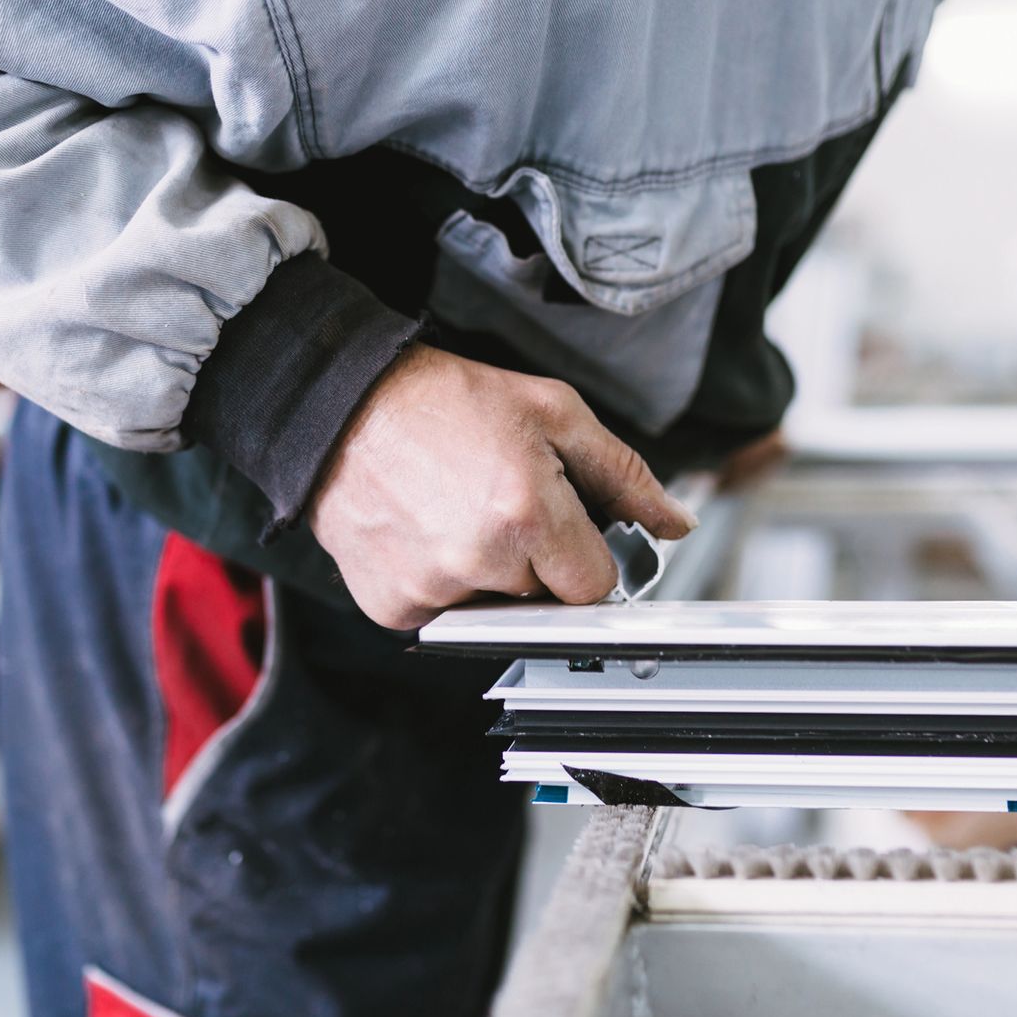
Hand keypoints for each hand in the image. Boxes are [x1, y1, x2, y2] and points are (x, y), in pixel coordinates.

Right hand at [308, 344, 697, 629]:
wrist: (343, 404)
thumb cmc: (444, 400)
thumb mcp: (552, 412)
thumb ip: (623, 475)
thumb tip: (674, 523)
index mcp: (527, 513)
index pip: (594, 587)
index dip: (584, 553)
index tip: (563, 526)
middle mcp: (479, 560)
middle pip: (544, 599)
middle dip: (535, 559)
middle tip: (500, 501)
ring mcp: (430, 590)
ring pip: (494, 610)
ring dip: (487, 574)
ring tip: (457, 511)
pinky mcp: (391, 606)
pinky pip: (442, 616)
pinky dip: (441, 583)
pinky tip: (425, 531)